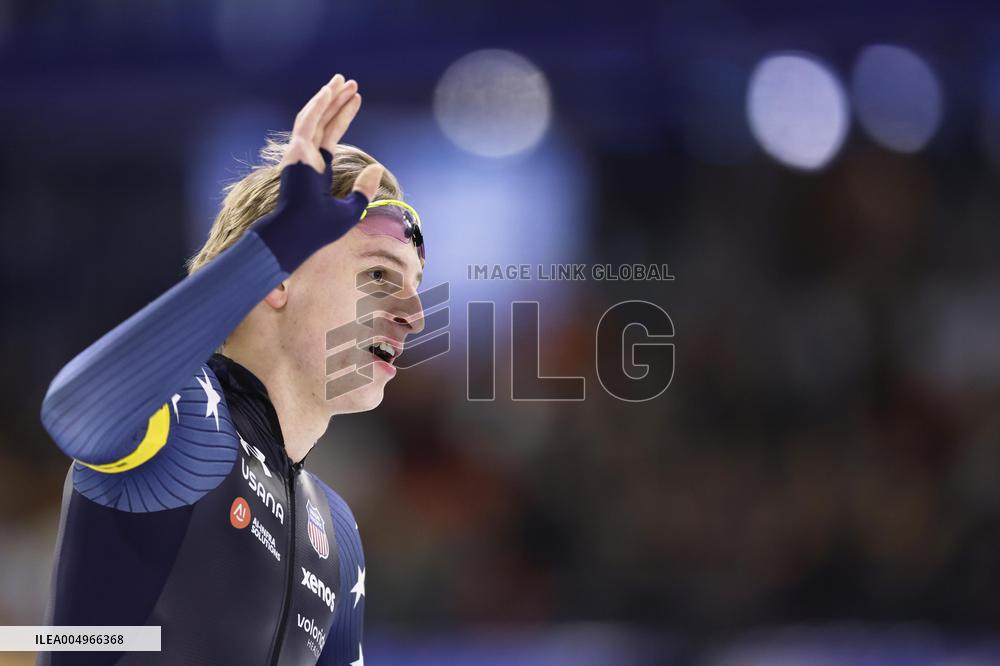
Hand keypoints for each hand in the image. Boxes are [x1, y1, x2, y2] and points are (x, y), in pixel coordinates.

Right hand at [250, 74, 384, 272]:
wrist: (299, 234)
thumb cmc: (320, 228)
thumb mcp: (350, 209)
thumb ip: (363, 189)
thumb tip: (377, 167)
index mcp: (317, 171)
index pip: (330, 137)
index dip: (343, 117)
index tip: (356, 100)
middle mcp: (306, 158)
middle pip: (323, 122)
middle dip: (337, 101)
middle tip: (350, 83)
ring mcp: (299, 153)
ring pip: (315, 117)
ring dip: (329, 98)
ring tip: (344, 81)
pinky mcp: (296, 150)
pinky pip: (307, 121)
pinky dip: (319, 105)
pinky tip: (330, 90)